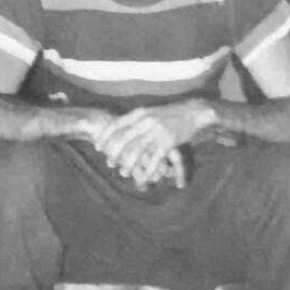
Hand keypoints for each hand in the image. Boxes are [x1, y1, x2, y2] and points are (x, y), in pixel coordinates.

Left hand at [91, 102, 214, 185]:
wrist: (192, 112)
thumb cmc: (169, 114)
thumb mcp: (150, 112)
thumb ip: (136, 119)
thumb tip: (119, 128)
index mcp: (139, 113)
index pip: (117, 124)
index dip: (105, 136)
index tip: (98, 146)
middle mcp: (146, 121)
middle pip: (124, 139)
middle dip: (114, 153)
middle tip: (109, 163)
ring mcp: (157, 131)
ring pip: (137, 151)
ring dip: (129, 164)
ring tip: (124, 173)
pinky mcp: (168, 141)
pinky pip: (155, 158)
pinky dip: (149, 169)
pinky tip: (145, 177)